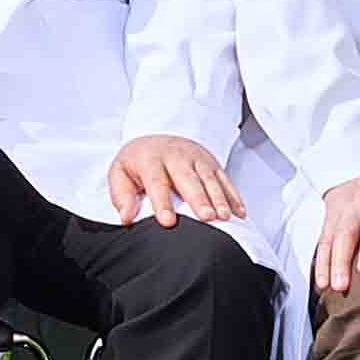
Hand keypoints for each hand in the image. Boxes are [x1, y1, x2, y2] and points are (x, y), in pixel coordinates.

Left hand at [98, 133, 247, 228]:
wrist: (156, 137)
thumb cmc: (138, 163)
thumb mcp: (120, 173)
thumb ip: (121, 196)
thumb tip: (127, 217)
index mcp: (150, 159)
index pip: (156, 181)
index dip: (162, 202)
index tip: (168, 222)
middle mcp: (176, 156)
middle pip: (188, 178)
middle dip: (199, 198)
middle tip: (207, 218)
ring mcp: (197, 158)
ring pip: (210, 178)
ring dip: (219, 198)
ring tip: (225, 217)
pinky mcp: (212, 162)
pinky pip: (225, 179)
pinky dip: (234, 196)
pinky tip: (240, 213)